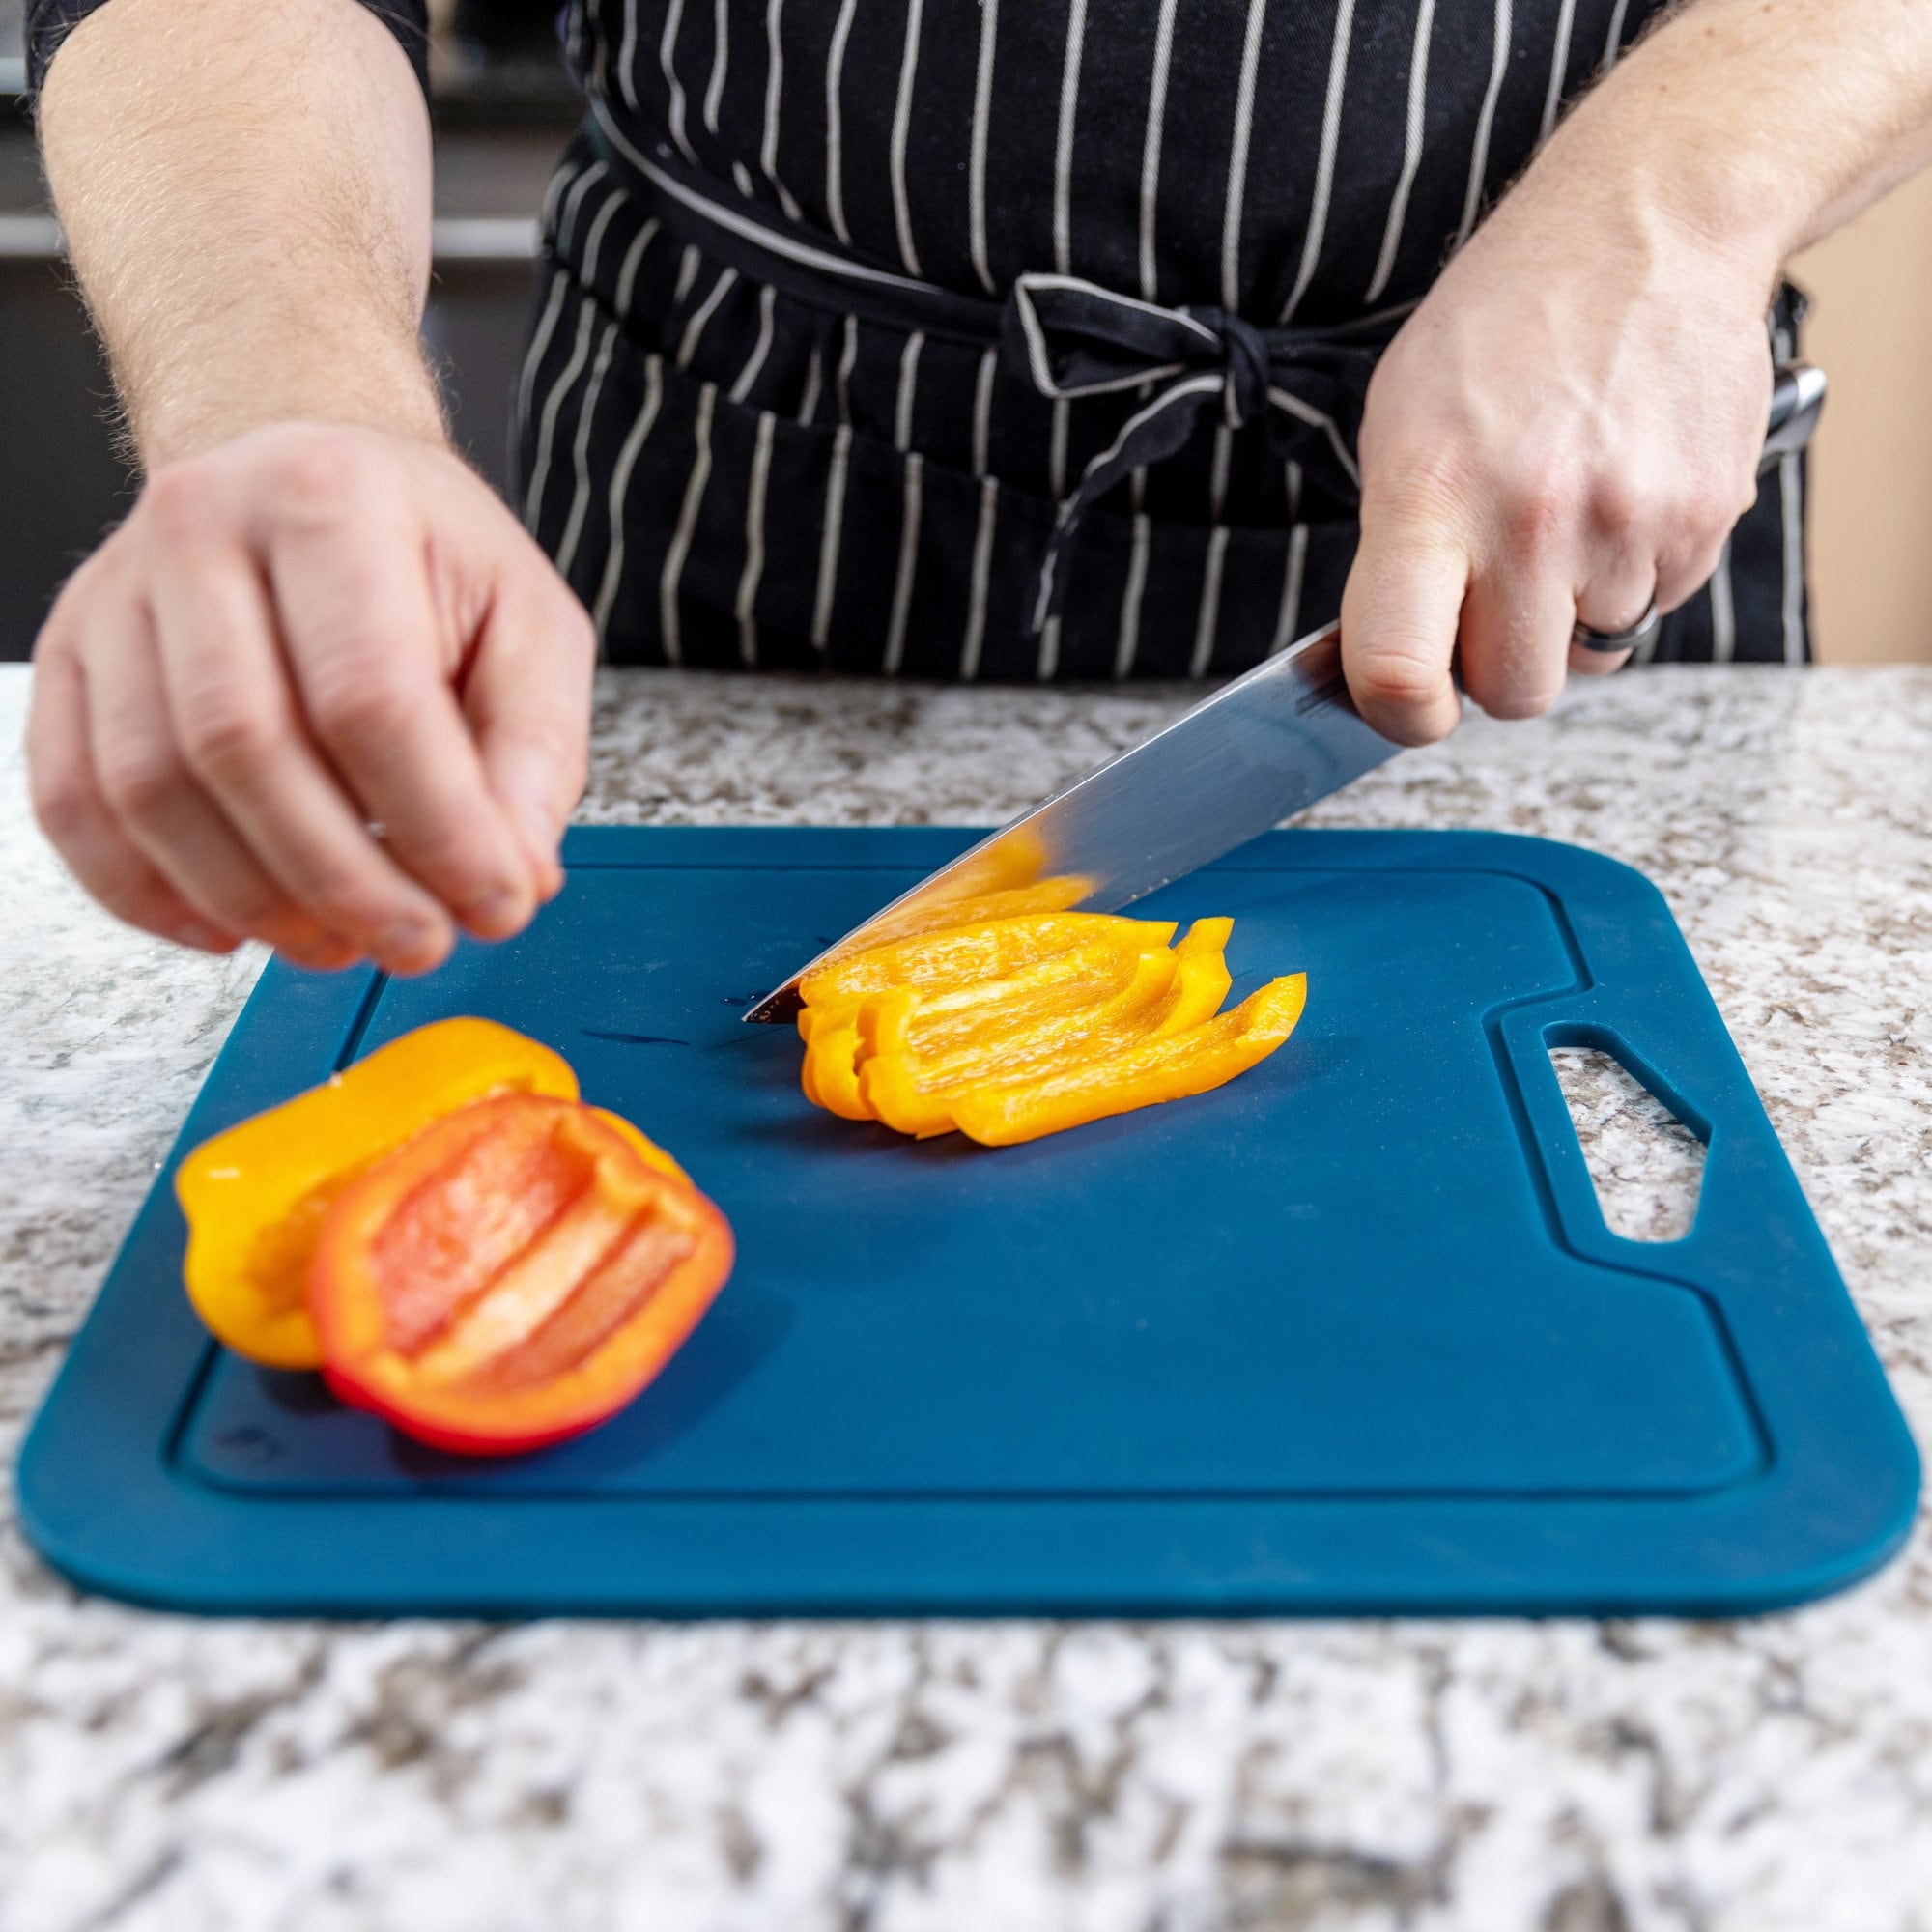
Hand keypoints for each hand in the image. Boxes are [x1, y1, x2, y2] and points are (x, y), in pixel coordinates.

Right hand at [28, 423, 594, 974]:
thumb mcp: (531, 629)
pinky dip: (146, 892)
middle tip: (419, 945)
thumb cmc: (428, 557)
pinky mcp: (69, 657)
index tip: (496, 903)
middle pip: (244, 745)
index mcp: (333, 499)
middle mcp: (202, 526)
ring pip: (149, 785)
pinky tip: (231, 930)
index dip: (438, 826)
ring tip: (340, 943)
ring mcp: (117, 592)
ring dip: (250, 899)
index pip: (370, 695)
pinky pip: (74, 800)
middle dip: (342, 879)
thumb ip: (534, 753)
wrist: (314, 481)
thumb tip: (517, 874)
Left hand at [1340, 163, 1778, 741]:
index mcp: (1429, 496)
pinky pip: (1654, 607)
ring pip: (1589, 657)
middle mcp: (1529, 519)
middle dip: (1498, 666)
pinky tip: (1617, 493)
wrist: (1644, 228)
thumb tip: (1387, 665)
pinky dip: (1633, 575)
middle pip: (1513, 693)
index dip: (1401, 716)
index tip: (1410, 708)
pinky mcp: (1701, 518)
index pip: (1400, 672)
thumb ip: (1392, 554)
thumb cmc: (1504, 326)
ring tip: (1563, 513)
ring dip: (1571, 613)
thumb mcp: (1399, 425)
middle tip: (1493, 599)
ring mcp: (1624, 522)